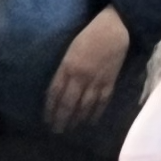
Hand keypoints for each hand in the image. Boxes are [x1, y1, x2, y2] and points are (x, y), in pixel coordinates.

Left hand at [43, 8, 131, 134]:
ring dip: (77, 119)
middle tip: (57, 130)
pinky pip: (102, 101)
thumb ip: (64, 70)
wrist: (114, 30)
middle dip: (62, 118)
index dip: (50, 108)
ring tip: (71, 128)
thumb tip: (57, 90)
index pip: (55, 93)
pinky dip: (96, 113)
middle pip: (68, 103)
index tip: (46, 119)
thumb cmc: (88, 37)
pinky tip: (91, 121)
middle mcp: (80, 76)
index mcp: (67, 67)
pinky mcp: (110, 81)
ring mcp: (96, 80)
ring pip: (84, 105)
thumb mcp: (69, 52)